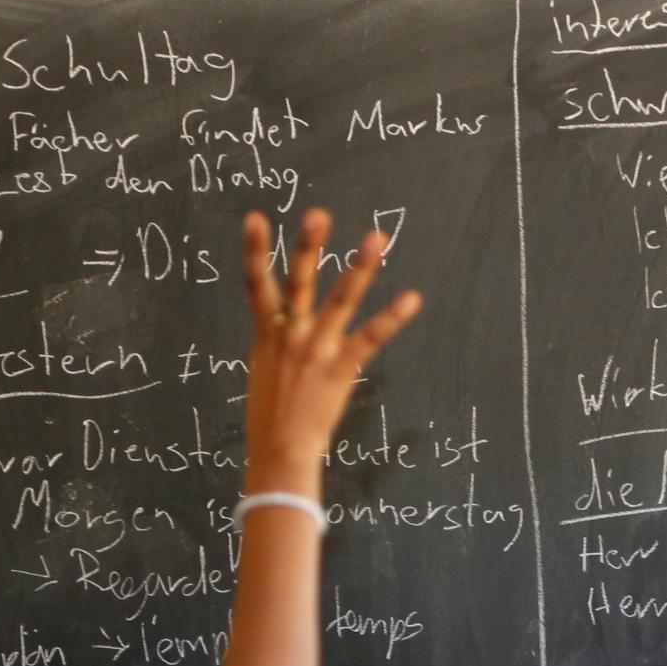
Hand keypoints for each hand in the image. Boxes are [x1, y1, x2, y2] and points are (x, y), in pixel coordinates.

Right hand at [241, 209, 421, 472]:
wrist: (280, 450)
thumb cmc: (271, 414)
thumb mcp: (264, 369)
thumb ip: (277, 342)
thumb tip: (283, 328)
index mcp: (268, 333)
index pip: (256, 283)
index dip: (254, 249)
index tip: (254, 217)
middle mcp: (291, 335)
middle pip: (298, 282)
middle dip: (306, 247)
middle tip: (318, 214)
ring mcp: (317, 349)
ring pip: (340, 300)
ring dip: (359, 267)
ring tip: (376, 237)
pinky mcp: (342, 367)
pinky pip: (371, 337)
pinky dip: (392, 318)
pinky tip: (412, 298)